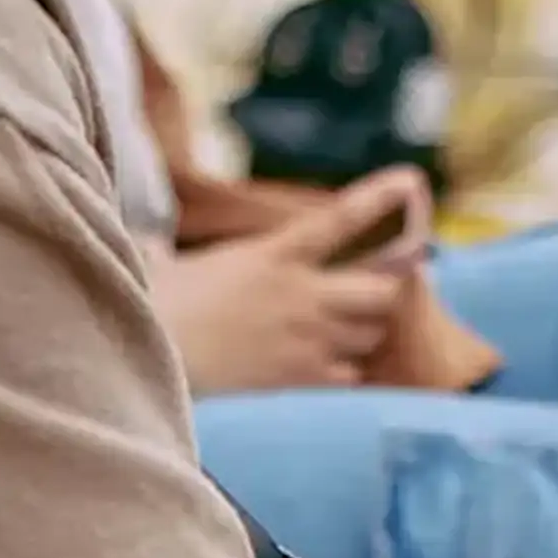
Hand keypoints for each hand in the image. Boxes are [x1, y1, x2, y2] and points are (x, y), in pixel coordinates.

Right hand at [151, 185, 412, 394]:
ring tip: (338, 335)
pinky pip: (349, 376)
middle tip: (367, 296)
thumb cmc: (154, 308)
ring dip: (361, 334)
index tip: (411, 180)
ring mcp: (308, 337)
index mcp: (274, 254)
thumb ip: (166, 251)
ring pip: (370, 333)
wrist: (153, 356)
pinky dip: (343, 375)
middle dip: (382, 293)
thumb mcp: (164, 267)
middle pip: (382, 290)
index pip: (341, 217)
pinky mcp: (301, 378)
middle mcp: (302, 292)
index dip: (381, 196)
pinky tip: (319, 373)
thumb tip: (146, 245)